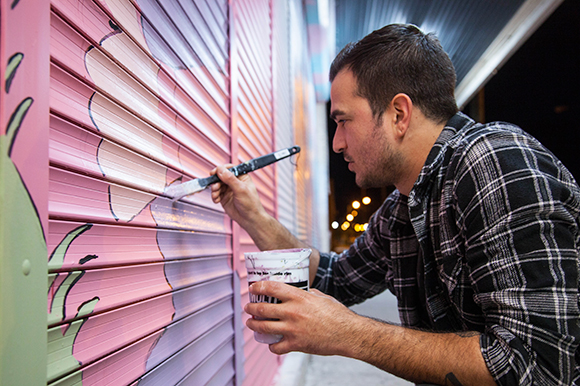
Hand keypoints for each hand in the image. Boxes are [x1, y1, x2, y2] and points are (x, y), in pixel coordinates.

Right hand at [210, 164, 267, 227]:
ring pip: (217, 185)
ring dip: (214, 189)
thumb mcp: (241, 189)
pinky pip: (216, 193)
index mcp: (241, 177)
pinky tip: (216, 200)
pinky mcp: (224, 197)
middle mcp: (234, 182)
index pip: (229, 168)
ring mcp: (228, 189)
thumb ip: (230, 179)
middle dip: (216, 181)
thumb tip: (220, 170)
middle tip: (215, 187)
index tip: (214, 172)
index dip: (221, 169)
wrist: (249, 219)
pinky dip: (214, 196)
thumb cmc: (250, 204)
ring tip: (216, 195)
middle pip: (221, 176)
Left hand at [244, 281, 358, 355]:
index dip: (259, 287)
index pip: (272, 288)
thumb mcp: (322, 297)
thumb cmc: (338, 314)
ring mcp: (292, 329)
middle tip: (248, 307)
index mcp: (299, 297)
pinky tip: (272, 343)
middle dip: (251, 308)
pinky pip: (276, 347)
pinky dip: (272, 346)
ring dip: (254, 325)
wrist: (348, 334)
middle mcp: (293, 312)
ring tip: (251, 323)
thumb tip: (300, 292)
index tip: (253, 287)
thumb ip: (307, 294)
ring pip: (264, 327)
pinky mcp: (296, 344)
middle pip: (262, 309)